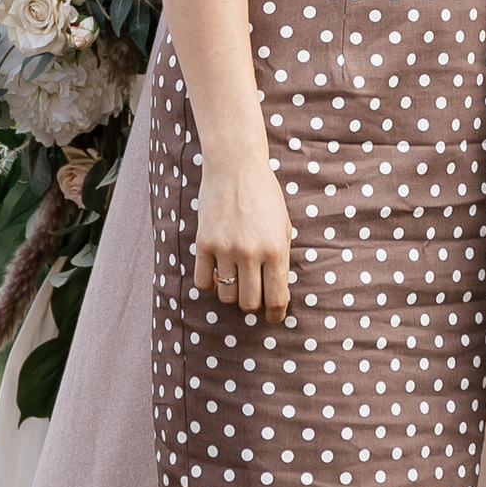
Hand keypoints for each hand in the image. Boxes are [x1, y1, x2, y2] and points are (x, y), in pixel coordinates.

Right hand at [195, 145, 291, 320]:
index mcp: (276, 250)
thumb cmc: (265, 197)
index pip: (277, 297)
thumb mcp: (282, 228)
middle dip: (254, 304)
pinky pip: (203, 282)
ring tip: (236, 278)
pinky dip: (210, 283)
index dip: (277, 314)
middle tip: (254, 295)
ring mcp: (225, 249)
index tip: (275, 318)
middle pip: (249, 303)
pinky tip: (217, 273)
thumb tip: (275, 293)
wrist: (236, 168)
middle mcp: (251, 253)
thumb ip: (280, 260)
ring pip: (226, 295)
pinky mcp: (203, 243)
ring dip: (232, 292)